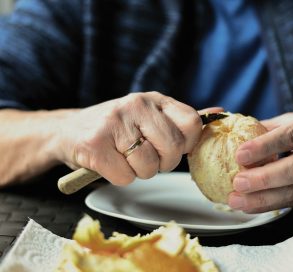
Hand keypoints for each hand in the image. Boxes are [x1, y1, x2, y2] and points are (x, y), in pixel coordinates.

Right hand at [54, 91, 207, 184]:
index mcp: (155, 99)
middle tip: (145, 156)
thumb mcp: (150, 117)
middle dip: (162, 163)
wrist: (68, 131)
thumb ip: (183, 119)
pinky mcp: (94, 144)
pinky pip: (125, 176)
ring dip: (138, 172)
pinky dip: (119, 177)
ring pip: (148, 166)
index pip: (193, 123)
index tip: (169, 147)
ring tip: (124, 157)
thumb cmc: (117, 129)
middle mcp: (136, 104)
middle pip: (172, 148)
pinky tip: (109, 163)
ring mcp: (114, 122)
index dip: (185, 144)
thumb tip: (221, 113)